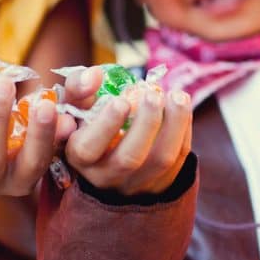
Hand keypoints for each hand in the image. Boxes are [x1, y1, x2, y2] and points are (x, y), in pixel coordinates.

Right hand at [61, 67, 192, 195]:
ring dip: (174, 125)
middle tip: (152, 95)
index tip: (121, 101)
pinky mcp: (160, 183)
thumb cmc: (89, 121)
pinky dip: (184, 131)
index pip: (88, 149)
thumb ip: (78, 87)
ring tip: (177, 96)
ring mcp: (136, 184)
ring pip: (161, 160)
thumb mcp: (75, 105)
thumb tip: (95, 74)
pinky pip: (179, 160)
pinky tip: (181, 108)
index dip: (106, 125)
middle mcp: (106, 177)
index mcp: (80, 158)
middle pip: (129, 159)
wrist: (108, 150)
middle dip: (146, 124)